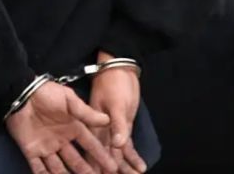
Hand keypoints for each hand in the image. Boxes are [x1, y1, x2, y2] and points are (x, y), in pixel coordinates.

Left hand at [6, 79, 117, 173]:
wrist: (21, 94)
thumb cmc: (47, 94)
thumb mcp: (68, 100)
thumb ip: (86, 113)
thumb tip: (107, 120)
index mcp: (72, 127)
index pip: (89, 144)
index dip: (100, 155)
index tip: (112, 166)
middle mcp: (61, 140)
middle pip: (76, 160)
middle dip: (86, 171)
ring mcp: (46, 147)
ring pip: (59, 168)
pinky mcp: (31, 151)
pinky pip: (38, 168)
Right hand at [89, 53, 146, 173]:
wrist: (121, 69)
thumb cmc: (114, 84)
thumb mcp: (116, 104)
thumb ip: (117, 125)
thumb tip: (118, 146)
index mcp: (93, 127)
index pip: (94, 152)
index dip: (97, 167)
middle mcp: (101, 132)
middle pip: (105, 157)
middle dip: (112, 170)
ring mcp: (113, 131)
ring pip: (118, 155)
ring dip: (125, 168)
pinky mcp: (123, 128)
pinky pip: (128, 147)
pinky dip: (133, 157)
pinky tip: (141, 168)